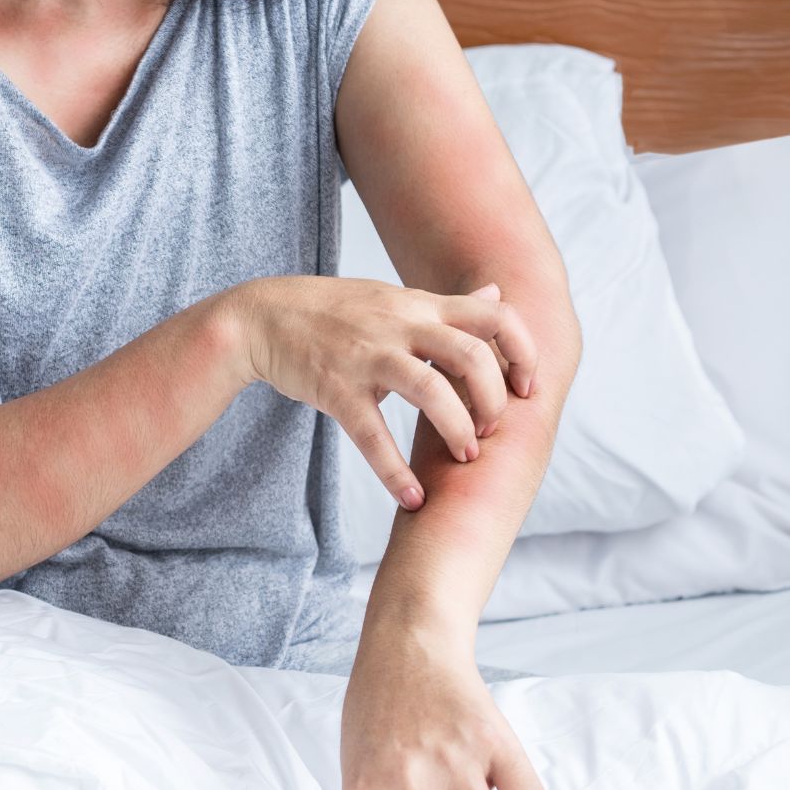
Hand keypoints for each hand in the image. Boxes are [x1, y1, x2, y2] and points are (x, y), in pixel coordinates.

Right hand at [228, 276, 536, 509]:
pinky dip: (394, 471)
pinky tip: (412, 497)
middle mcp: (401, 325)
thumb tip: (496, 293)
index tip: (527, 388)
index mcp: (421, 305)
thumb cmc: (335, 312)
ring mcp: (368, 356)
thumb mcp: (396, 298)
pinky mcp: (336, 389)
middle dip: (494, 400)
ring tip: (466, 457)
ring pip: (431, 390)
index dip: (524, 351)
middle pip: (472, 355)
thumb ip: (448, 303)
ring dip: (458, 431)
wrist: (261, 316)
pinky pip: (372, 434)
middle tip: (490, 430)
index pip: (494, 315)